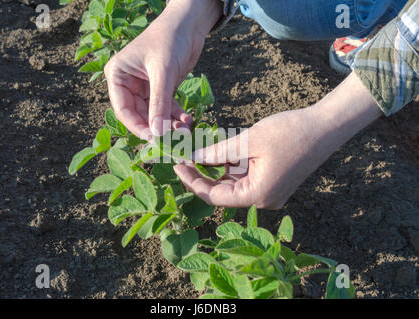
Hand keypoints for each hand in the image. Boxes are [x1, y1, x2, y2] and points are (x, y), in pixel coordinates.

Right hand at [104, 0, 220, 138]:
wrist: (189, 23)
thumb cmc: (169, 39)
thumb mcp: (163, 72)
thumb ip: (159, 103)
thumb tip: (157, 133)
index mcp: (118, 75)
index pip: (123, 109)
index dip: (138, 126)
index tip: (154, 139)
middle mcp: (128, 83)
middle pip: (139, 115)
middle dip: (157, 127)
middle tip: (174, 139)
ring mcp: (145, 87)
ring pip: (154, 114)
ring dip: (169, 124)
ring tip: (185, 130)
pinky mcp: (161, 88)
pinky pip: (166, 108)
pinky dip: (176, 116)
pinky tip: (188, 120)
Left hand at [174, 73, 381, 208]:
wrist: (326, 127)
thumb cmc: (290, 132)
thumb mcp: (248, 141)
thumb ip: (217, 152)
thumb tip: (192, 158)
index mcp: (257, 195)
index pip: (213, 196)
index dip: (192, 181)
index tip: (177, 164)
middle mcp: (262, 199)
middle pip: (222, 192)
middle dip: (202, 173)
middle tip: (183, 155)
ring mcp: (269, 192)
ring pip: (232, 183)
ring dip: (215, 168)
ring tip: (197, 149)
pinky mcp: (273, 182)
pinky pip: (245, 177)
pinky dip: (231, 165)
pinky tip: (219, 150)